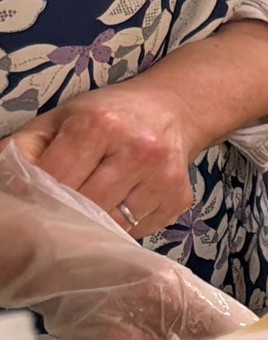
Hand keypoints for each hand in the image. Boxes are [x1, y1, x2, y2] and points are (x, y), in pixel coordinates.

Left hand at [11, 80, 200, 238]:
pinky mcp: (179, 198)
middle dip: (67, 212)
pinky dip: (123, 226)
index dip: (39, 195)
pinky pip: (139, 230)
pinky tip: (119, 207)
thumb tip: (5, 183)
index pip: (57, 180)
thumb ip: (24, 148)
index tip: (32, 201)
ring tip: (89, 209)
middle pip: (86, 206)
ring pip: (113, 224)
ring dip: (96, 223)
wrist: (173, 109)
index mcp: (100, 125)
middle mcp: (138, 150)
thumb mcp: (59, 119)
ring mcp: (163, 177)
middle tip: (57, 212)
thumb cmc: (108, 115)